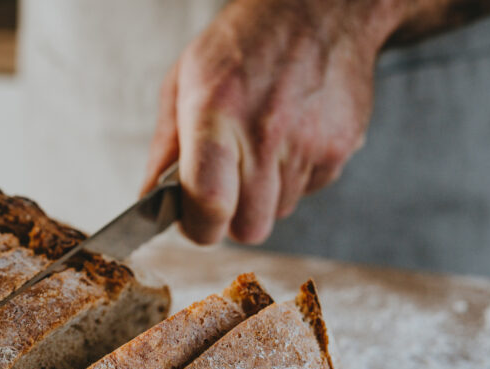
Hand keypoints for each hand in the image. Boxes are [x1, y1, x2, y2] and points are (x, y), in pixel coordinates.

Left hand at [142, 0, 394, 243]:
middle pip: (249, 227)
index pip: (209, 205)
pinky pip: (308, 192)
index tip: (192, 220)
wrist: (321, 8)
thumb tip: (149, 199)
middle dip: (230, 220)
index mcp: (217, 113)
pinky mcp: (340, 149)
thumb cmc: (243, 43)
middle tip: (223, 189)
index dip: (197, 227)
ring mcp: (309, 143)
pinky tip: (287, 140)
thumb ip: (165, 147)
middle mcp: (266, 133)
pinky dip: (292, 178)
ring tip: (257, 149)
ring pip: (279, 212)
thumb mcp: (184, 81)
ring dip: (262, 196)